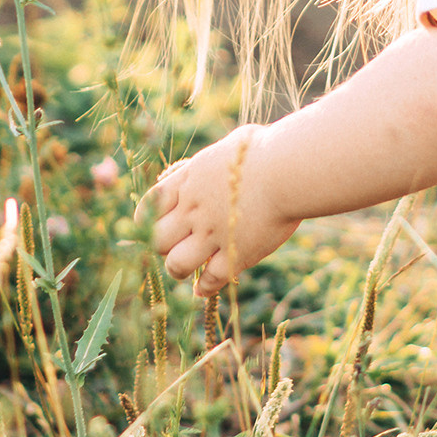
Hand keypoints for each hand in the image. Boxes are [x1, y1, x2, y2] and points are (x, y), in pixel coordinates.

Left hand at [153, 128, 301, 296]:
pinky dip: (205, 288)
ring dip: (179, 268)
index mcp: (187, 181)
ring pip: (177, 265)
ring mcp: (211, 235)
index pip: (149, 207)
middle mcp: (193, 211)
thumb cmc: (267, 149)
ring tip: (187, 269)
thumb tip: (215, 164)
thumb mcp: (229, 147)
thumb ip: (216, 164)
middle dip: (162, 246)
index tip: (160, 223)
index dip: (149, 219)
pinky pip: (210, 281)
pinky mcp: (234, 254)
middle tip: (177, 245)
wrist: (287, 169)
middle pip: (157, 240)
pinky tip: (204, 289)